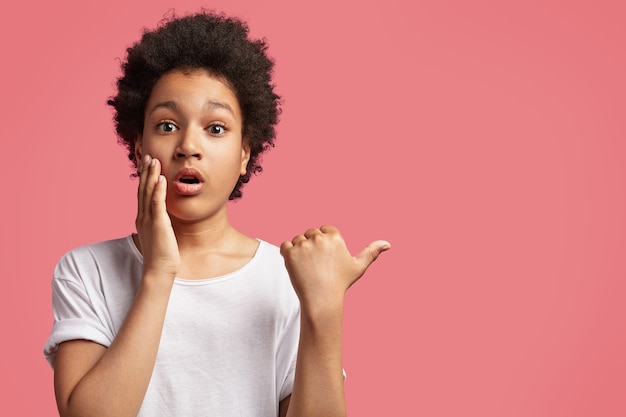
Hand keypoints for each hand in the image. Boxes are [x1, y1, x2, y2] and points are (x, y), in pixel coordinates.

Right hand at [136, 154, 178, 279]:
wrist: (158, 271)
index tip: (147, 165)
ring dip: (151, 176)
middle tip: (148, 156)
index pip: (143, 194)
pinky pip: (157, 204)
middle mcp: (143, 217)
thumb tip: (162, 218)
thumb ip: (159, 224)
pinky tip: (161, 178)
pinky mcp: (158, 224)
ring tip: (154, 161)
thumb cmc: (161, 255)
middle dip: (146, 172)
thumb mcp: (159, 235)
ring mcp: (149, 220)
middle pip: (143, 189)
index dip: (145, 178)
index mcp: (143, 218)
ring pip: (148, 193)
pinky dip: (158, 190)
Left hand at [280, 225, 389, 310]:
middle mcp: (319, 238)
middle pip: (309, 234)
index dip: (323, 245)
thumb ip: (371, 252)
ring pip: (297, 240)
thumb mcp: (358, 267)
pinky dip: (288, 255)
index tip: (326, 259)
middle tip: (318, 266)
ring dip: (299, 251)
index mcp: (334, 236)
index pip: (324, 230)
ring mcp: (303, 245)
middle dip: (311, 247)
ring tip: (308, 268)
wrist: (322, 300)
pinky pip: (285, 246)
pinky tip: (297, 267)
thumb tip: (388, 244)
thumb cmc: (340, 283)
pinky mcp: (290, 253)